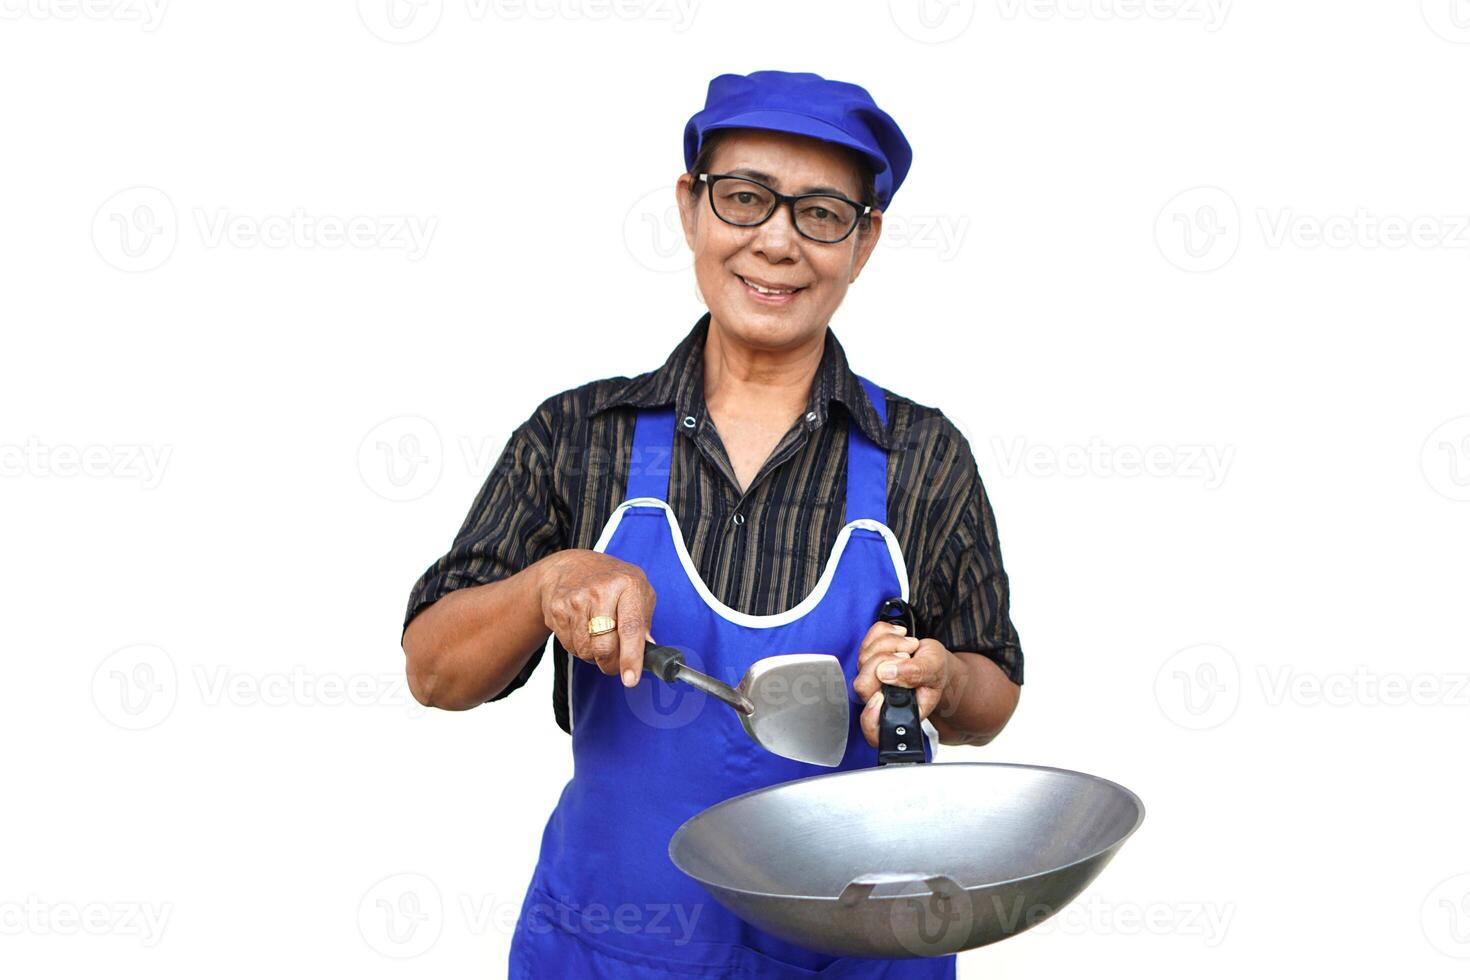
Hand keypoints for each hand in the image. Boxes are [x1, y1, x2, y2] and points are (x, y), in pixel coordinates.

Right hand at [539, 550, 656, 686]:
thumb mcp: (638, 592)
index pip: (630, 628)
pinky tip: (582, 629)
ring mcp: (576, 599)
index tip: (631, 679)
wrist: (570, 566)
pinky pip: (569, 646)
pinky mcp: (557, 609)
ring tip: (597, 637)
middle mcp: (600, 590)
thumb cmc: (611, 581)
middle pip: (605, 647)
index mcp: (628, 585)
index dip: (631, 658)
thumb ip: (644, 622)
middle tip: (614, 664)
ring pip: (585, 650)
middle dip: (611, 664)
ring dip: (593, 655)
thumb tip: (647, 651)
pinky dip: (578, 646)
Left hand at [852, 620, 950, 747]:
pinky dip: (885, 632)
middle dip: (885, 661)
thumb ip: (915, 674)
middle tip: (907, 656)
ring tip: (910, 646)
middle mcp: (878, 698)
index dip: (871, 714)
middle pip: (863, 683)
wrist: (934, 661)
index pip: (873, 728)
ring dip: (890, 643)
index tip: (881, 696)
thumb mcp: (935, 671)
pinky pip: (867, 639)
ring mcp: (870, 677)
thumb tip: (886, 672)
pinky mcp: (867, 656)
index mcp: (897, 712)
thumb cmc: (936, 673)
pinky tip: (900, 637)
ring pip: (864, 657)